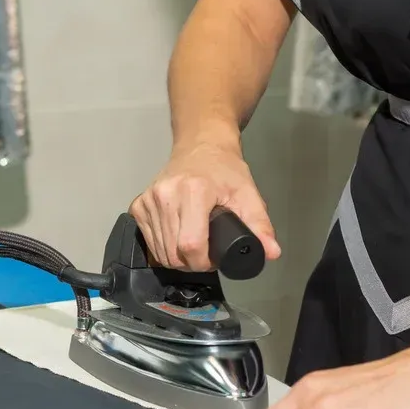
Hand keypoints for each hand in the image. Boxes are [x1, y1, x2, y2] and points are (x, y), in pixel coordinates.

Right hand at [131, 141, 279, 269]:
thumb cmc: (224, 169)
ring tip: (193, 244)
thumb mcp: (248, 194)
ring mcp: (149, 200)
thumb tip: (271, 253)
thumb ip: (261, 226)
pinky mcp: (138, 205)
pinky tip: (177, 237)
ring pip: (159, 252)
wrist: (201, 145)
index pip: (191, 245)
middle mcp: (166, 194)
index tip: (213, 259)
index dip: (203, 262)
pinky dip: (163, 248)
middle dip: (191, 263)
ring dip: (177, 257)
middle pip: (173, 253)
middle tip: (206, 253)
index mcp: (193, 191)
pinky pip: (148, 241)